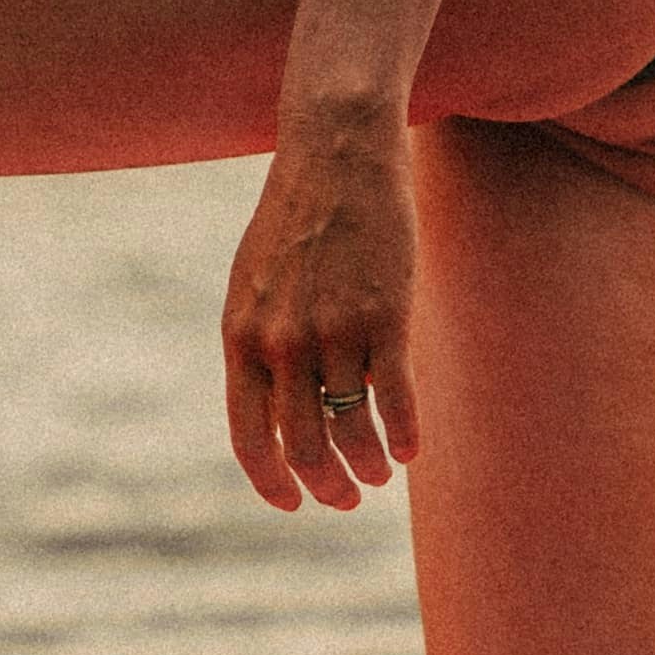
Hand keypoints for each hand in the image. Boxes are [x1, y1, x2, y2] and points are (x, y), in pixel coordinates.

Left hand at [220, 101, 422, 510]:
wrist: (335, 152)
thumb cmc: (298, 218)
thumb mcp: (257, 283)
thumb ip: (261, 342)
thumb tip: (279, 405)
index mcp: (241, 336)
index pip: (250, 437)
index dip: (272, 482)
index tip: (295, 503)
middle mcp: (281, 342)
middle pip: (303, 447)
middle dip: (328, 487)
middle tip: (348, 497)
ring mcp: (333, 332)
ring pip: (352, 433)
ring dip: (370, 467)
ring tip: (383, 474)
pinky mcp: (385, 317)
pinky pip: (396, 401)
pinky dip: (405, 436)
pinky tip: (413, 450)